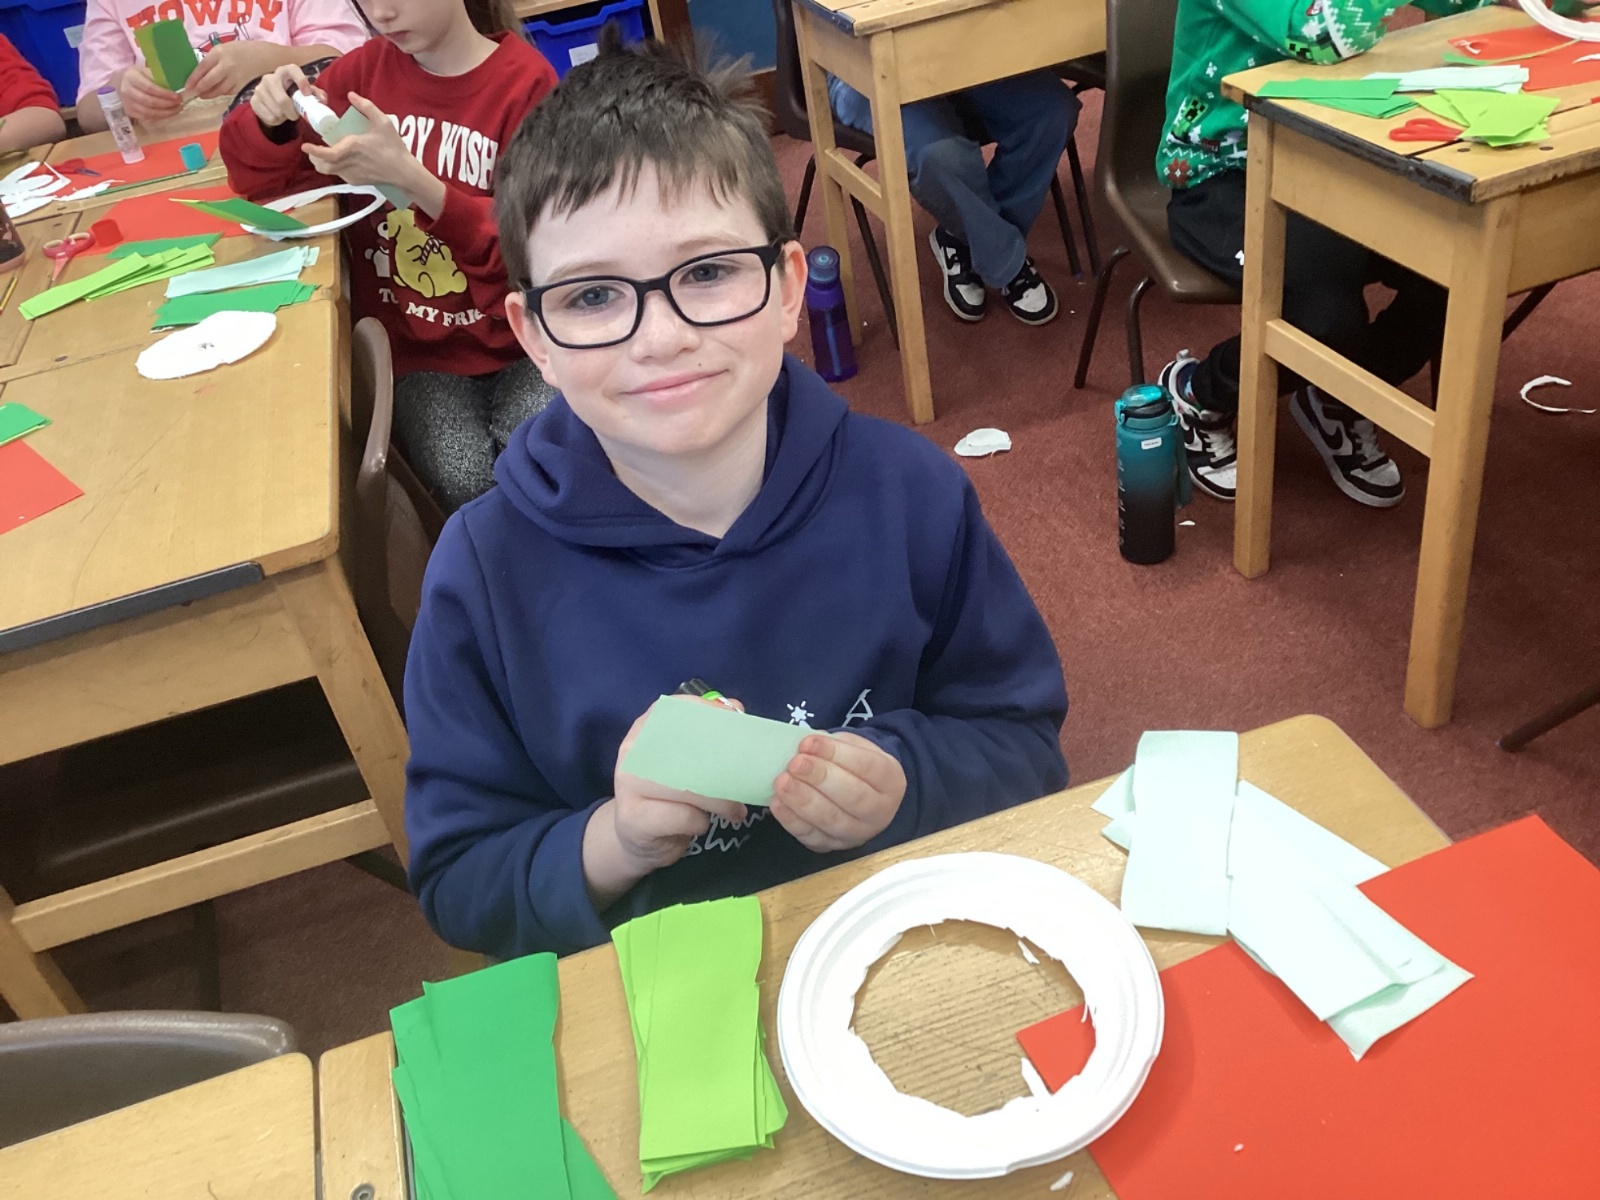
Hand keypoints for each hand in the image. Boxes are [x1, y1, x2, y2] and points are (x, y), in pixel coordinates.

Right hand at [117, 65, 182, 123]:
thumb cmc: (138, 76)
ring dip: (166, 113)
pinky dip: (160, 117)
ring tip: (177, 109)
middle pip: (150, 101)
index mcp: (132, 77)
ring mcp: (128, 103)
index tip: (177, 96)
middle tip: (179, 103)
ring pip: (149, 112)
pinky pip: (147, 117)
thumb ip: (158, 77)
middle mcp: (128, 91)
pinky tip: (169, 113)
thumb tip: (176, 84)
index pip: (149, 88)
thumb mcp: (145, 71)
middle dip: (167, 104)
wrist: (121, 83)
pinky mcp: (130, 112)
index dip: (164, 93)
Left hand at [187, 40, 285, 100]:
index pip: (202, 67)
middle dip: (200, 88)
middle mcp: (227, 66)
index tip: (187, 86)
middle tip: (194, 92)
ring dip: (209, 93)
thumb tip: (198, 74)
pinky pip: (227, 92)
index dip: (193, 78)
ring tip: (203, 95)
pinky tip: (216, 92)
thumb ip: (211, 60)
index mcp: (219, 53)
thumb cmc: (240, 50)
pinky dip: (220, 93)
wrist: (263, 57)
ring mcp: (235, 77)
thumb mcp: (223, 49)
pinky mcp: (241, 85)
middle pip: (210, 81)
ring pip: (219, 89)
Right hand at [250, 63, 319, 127]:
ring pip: (276, 111)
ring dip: (284, 116)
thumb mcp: (304, 92)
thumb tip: (322, 100)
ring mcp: (260, 89)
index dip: (301, 81)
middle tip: (295, 115)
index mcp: (285, 72)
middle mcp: (270, 78)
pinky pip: (269, 117)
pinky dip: (277, 120)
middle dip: (291, 111)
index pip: (293, 70)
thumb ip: (315, 94)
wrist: (272, 101)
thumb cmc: (292, 94)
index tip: (307, 93)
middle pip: (282, 100)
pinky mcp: (254, 101)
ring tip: (286, 113)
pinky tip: (277, 115)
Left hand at [303, 93, 421, 191]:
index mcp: (352, 147)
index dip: (314, 151)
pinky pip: (339, 174)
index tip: (305, 146)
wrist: (403, 172)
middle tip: (313, 149)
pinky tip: (342, 161)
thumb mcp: (383, 122)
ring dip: (323, 163)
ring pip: (329, 171)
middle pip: (322, 165)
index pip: (327, 153)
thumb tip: (351, 95)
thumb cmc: (393, 147)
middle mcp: (348, 163)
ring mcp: (351, 174)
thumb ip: (366, 106)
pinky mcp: (356, 181)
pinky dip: (335, 168)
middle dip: (314, 157)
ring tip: (324, 154)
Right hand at [584, 698, 749, 905]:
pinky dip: (700, 822)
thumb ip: (709, 735)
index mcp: (647, 727)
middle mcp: (633, 749)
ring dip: (720, 801)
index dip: (714, 716)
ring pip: (689, 786)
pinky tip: (700, 824)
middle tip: (748, 780)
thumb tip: (736, 709)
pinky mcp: (633, 817)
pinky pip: (684, 816)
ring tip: (734, 810)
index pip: (681, 708)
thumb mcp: (687, 762)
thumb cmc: (670, 794)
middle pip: (689, 749)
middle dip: (725, 766)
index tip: (741, 730)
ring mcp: (628, 783)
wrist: (638, 840)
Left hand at [772, 731, 905, 852]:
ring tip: (782, 782)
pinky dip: (792, 821)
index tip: (808, 743)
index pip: (867, 766)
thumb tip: (804, 747)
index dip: (836, 754)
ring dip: (803, 800)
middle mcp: (879, 811)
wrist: (860, 794)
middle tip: (796, 764)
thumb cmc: (853, 765)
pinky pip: (812, 837)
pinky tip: (778, 803)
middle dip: (820, 778)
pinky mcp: (832, 846)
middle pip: (853, 797)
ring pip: (831, 820)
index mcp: (890, 779)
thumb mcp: (853, 746)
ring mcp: (856, 833)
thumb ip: (833, 745)